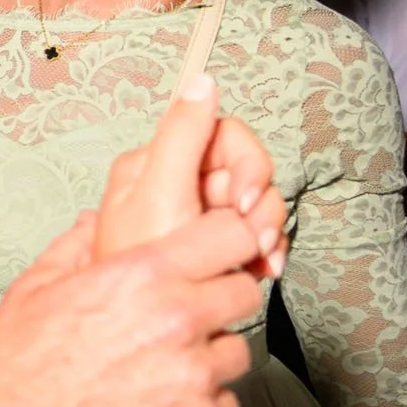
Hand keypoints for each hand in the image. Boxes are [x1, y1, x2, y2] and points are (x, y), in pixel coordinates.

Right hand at [0, 207, 268, 406]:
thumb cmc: (15, 364)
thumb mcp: (37, 286)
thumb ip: (79, 247)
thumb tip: (95, 224)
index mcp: (143, 275)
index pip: (232, 235)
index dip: (226, 242)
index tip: (217, 253)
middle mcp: (178, 320)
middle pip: (245, 293)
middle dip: (220, 299)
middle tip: (186, 315)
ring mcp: (194, 376)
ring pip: (236, 352)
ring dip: (209, 356)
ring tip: (164, 367)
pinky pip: (225, 404)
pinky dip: (200, 404)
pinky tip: (160, 404)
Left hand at [95, 72, 285, 276]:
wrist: (140, 326)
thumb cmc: (144, 264)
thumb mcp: (161, 194)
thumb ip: (183, 135)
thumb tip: (201, 79)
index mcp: (157, 162)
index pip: (225, 135)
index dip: (247, 166)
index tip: (244, 202)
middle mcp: (176, 182)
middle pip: (248, 169)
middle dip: (260, 206)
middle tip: (253, 240)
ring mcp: (196, 215)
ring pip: (259, 204)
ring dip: (266, 232)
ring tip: (255, 263)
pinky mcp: (212, 245)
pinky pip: (256, 234)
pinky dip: (263, 251)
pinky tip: (258, 271)